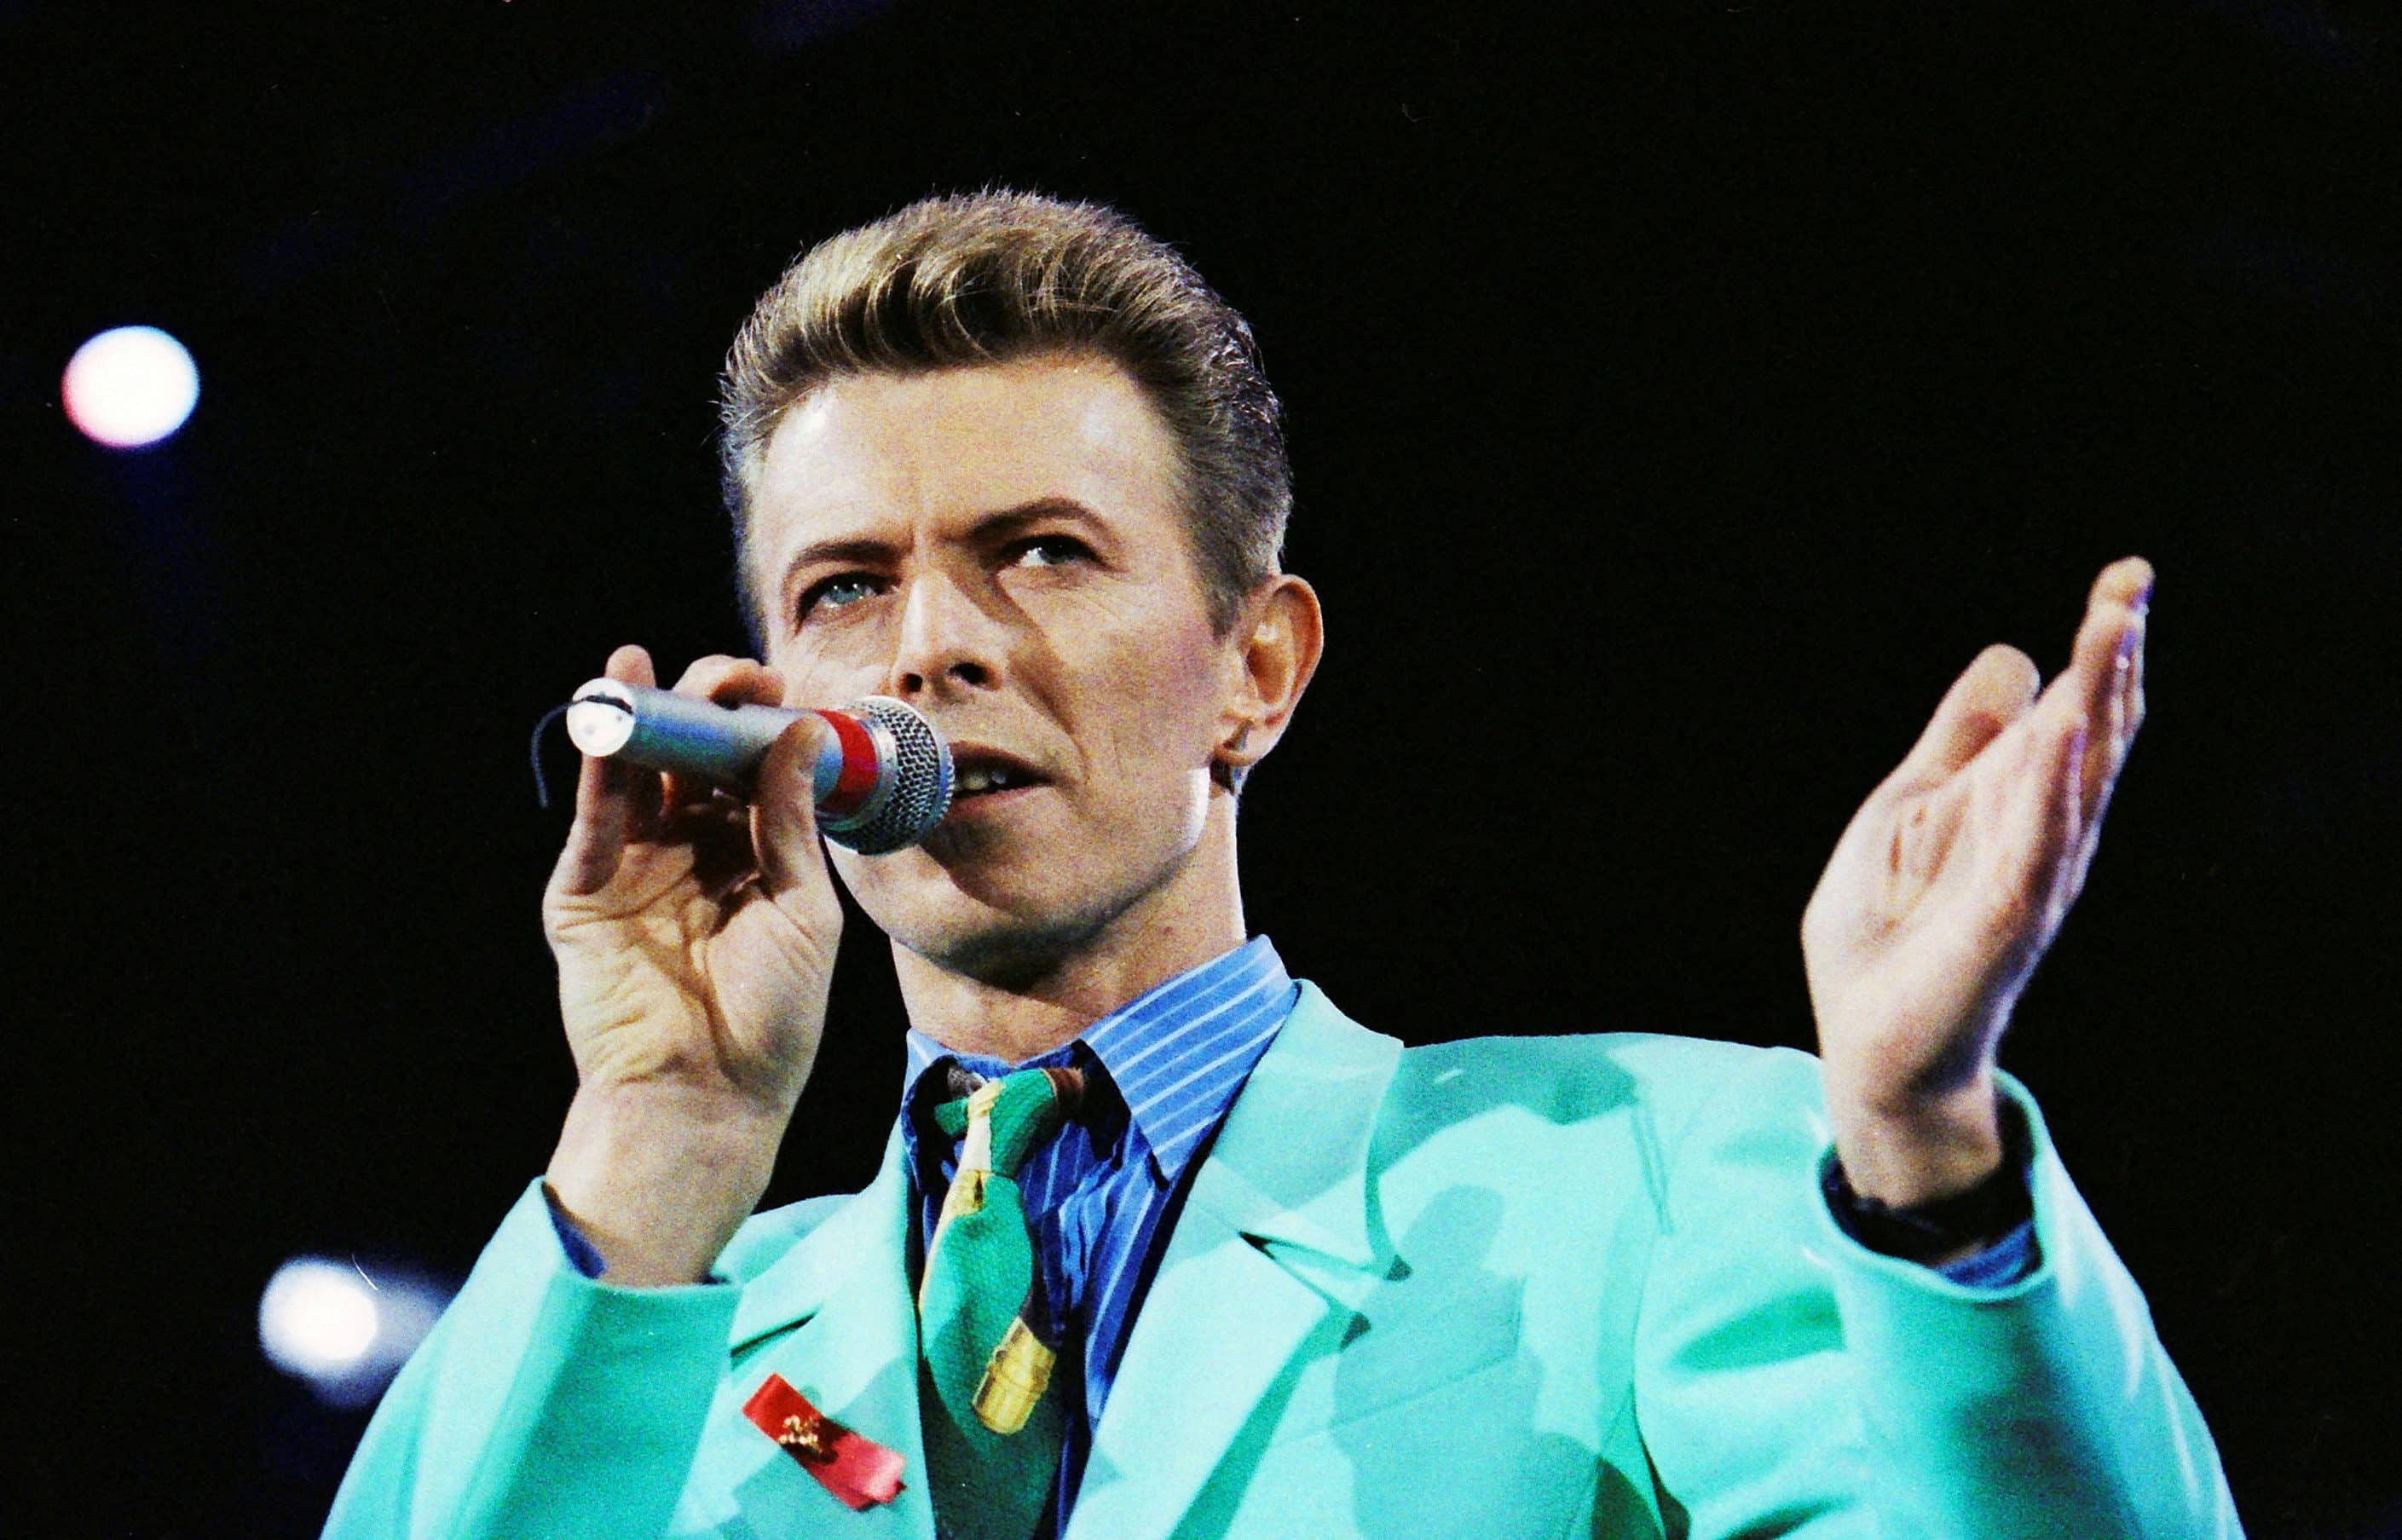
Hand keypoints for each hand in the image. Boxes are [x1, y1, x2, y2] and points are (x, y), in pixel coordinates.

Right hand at [540, 645, 843, 1282]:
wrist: (708, 1096)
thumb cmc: (770, 1018)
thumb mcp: (802, 910)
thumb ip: (792, 823)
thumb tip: (802, 733)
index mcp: (751, 855)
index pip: (748, 769)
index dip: (758, 724)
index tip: (779, 688)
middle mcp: (691, 851)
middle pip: (692, 759)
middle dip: (708, 707)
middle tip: (734, 678)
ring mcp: (634, 867)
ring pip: (638, 775)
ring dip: (645, 716)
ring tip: (649, 664)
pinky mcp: (586, 891)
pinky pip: (597, 818)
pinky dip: (602, 764)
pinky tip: (613, 711)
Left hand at [1802, 558, 2150, 1205]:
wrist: (1868, 1040)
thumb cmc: (1889, 930)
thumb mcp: (1909, 806)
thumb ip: (1961, 738)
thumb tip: (2015, 654)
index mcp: (2017, 802)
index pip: (2077, 711)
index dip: (2102, 646)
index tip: (2129, 578)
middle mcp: (2041, 834)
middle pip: (2094, 732)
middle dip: (2113, 659)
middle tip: (2133, 585)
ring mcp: (2028, 876)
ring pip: (2078, 777)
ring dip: (2098, 703)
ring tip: (2114, 627)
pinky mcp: (2002, 920)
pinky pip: (2037, 846)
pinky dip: (2053, 791)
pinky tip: (2066, 734)